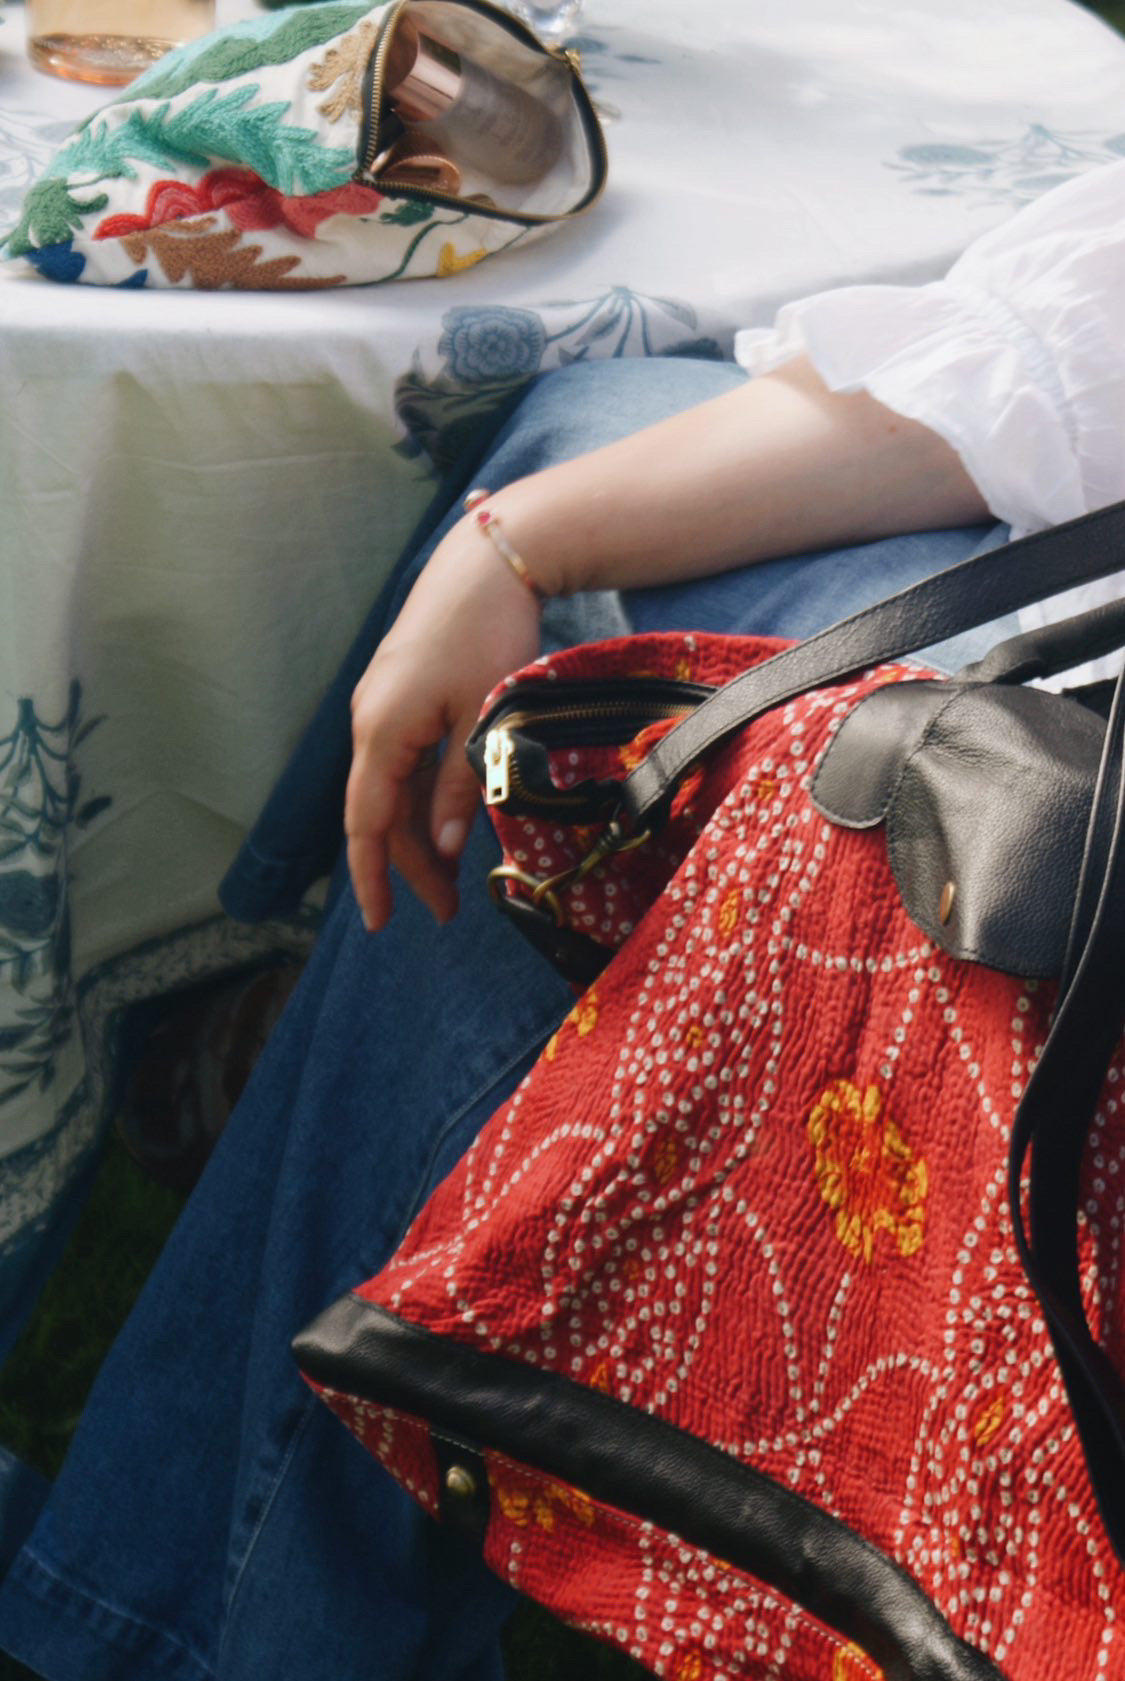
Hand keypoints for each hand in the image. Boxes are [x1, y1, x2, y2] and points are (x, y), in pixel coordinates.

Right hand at [346, 515, 541, 931]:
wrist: (488, 561)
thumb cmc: (489, 634)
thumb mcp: (483, 720)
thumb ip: (460, 787)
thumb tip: (446, 847)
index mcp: (381, 732)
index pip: (366, 824)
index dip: (373, 878)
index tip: (381, 925)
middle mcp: (370, 722)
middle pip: (378, 812)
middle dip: (409, 865)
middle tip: (445, 909)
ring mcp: (383, 706)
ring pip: (391, 788)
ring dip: (418, 833)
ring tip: (454, 875)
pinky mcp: (401, 693)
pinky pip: (402, 761)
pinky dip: (421, 798)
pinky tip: (448, 821)